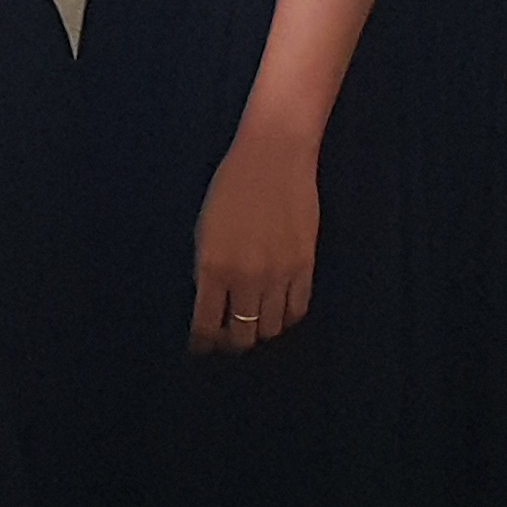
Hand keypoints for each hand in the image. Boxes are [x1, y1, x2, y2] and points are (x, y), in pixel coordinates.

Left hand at [188, 132, 317, 352]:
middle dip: (231, 342)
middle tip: (228, 338)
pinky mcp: (305, 267)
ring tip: (253, 324)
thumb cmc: (230, 186)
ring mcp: (278, 275)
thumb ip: (206, 269)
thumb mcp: (204, 229)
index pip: (205, 325)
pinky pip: (297, 310)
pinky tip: (277, 312)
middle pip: (241, 335)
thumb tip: (212, 302)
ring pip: (271, 328)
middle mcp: (245, 278)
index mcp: (212, 267)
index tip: (200, 349)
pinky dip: (285, 318)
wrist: (274, 157)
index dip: (202, 344)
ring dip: (260, 332)